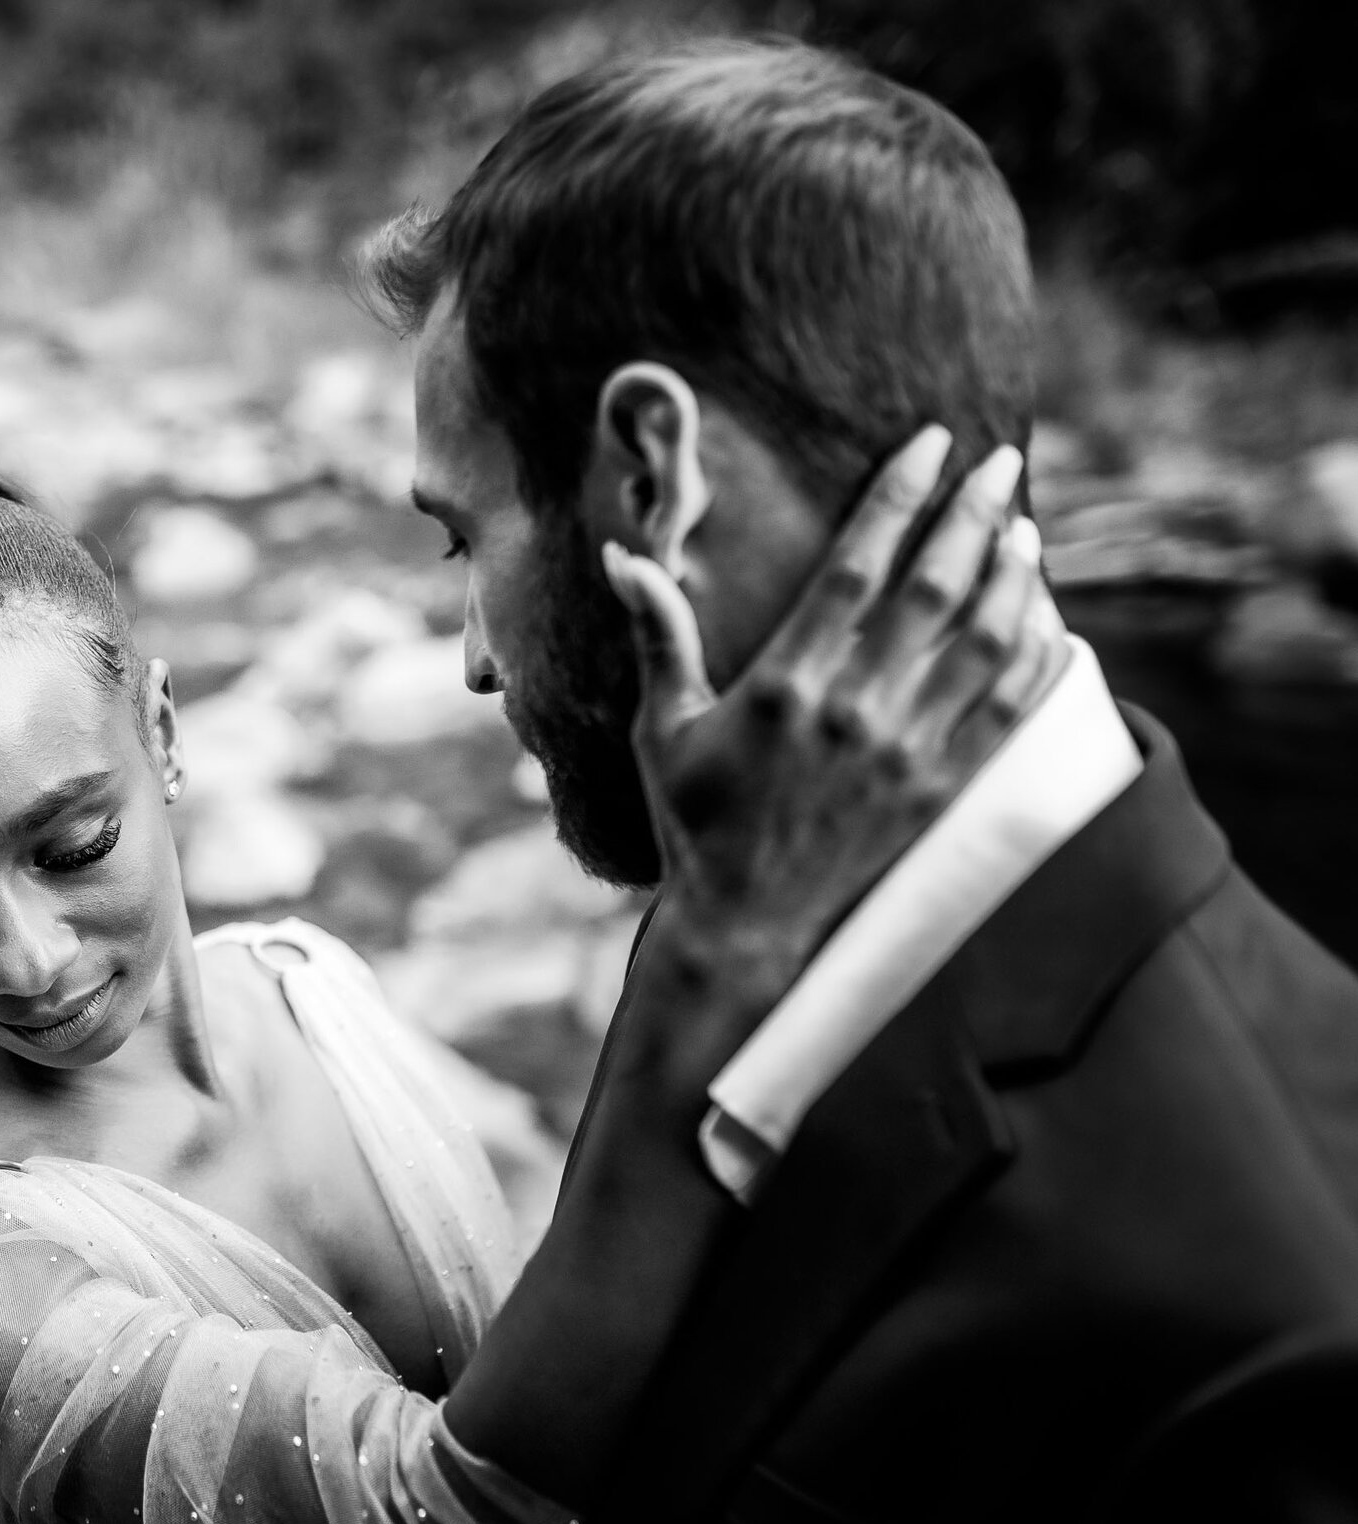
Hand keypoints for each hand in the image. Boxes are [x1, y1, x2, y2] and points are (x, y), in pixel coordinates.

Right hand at [602, 424, 1064, 998]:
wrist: (744, 927)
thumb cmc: (694, 821)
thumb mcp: (661, 729)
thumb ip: (659, 636)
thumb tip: (625, 555)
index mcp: (785, 687)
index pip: (858, 568)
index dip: (898, 497)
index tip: (931, 444)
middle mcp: (855, 714)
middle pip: (935, 589)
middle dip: (974, 515)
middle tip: (1001, 461)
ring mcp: (906, 754)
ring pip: (985, 644)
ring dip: (1015, 579)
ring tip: (1027, 529)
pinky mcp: (941, 791)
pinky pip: (1009, 713)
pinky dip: (1038, 660)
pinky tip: (1051, 620)